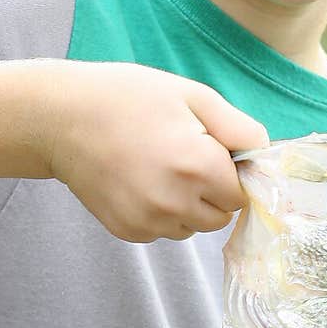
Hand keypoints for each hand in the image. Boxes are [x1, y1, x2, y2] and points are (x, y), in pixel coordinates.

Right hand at [44, 60, 268, 241]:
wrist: (60, 119)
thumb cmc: (127, 97)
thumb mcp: (191, 96)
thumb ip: (238, 129)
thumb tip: (266, 156)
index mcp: (198, 166)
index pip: (242, 193)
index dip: (233, 171)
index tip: (212, 151)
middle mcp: (175, 202)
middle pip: (221, 216)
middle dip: (213, 192)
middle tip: (184, 157)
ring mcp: (148, 221)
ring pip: (192, 227)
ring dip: (188, 206)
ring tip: (160, 168)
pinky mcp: (127, 230)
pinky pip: (163, 231)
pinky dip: (161, 213)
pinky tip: (140, 182)